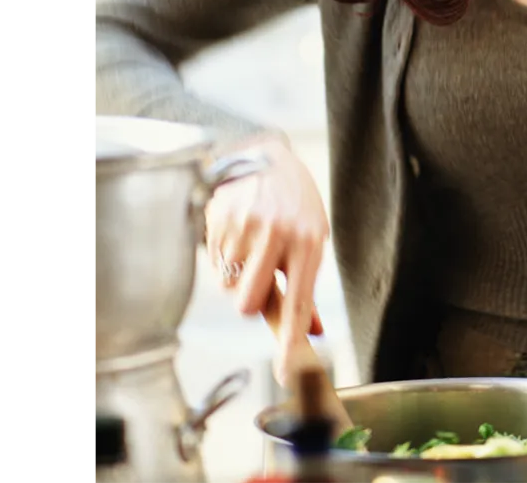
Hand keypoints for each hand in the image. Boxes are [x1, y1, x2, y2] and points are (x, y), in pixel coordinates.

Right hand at [204, 133, 329, 381]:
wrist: (268, 155)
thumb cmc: (296, 206)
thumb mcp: (313, 239)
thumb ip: (307, 288)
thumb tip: (311, 334)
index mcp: (308, 241)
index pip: (298, 303)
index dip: (291, 342)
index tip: (285, 371)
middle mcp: (277, 233)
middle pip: (248, 304)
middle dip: (250, 301)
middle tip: (260, 278)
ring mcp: (246, 223)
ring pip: (227, 286)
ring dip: (236, 276)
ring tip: (251, 247)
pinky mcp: (220, 216)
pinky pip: (214, 261)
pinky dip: (223, 254)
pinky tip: (238, 231)